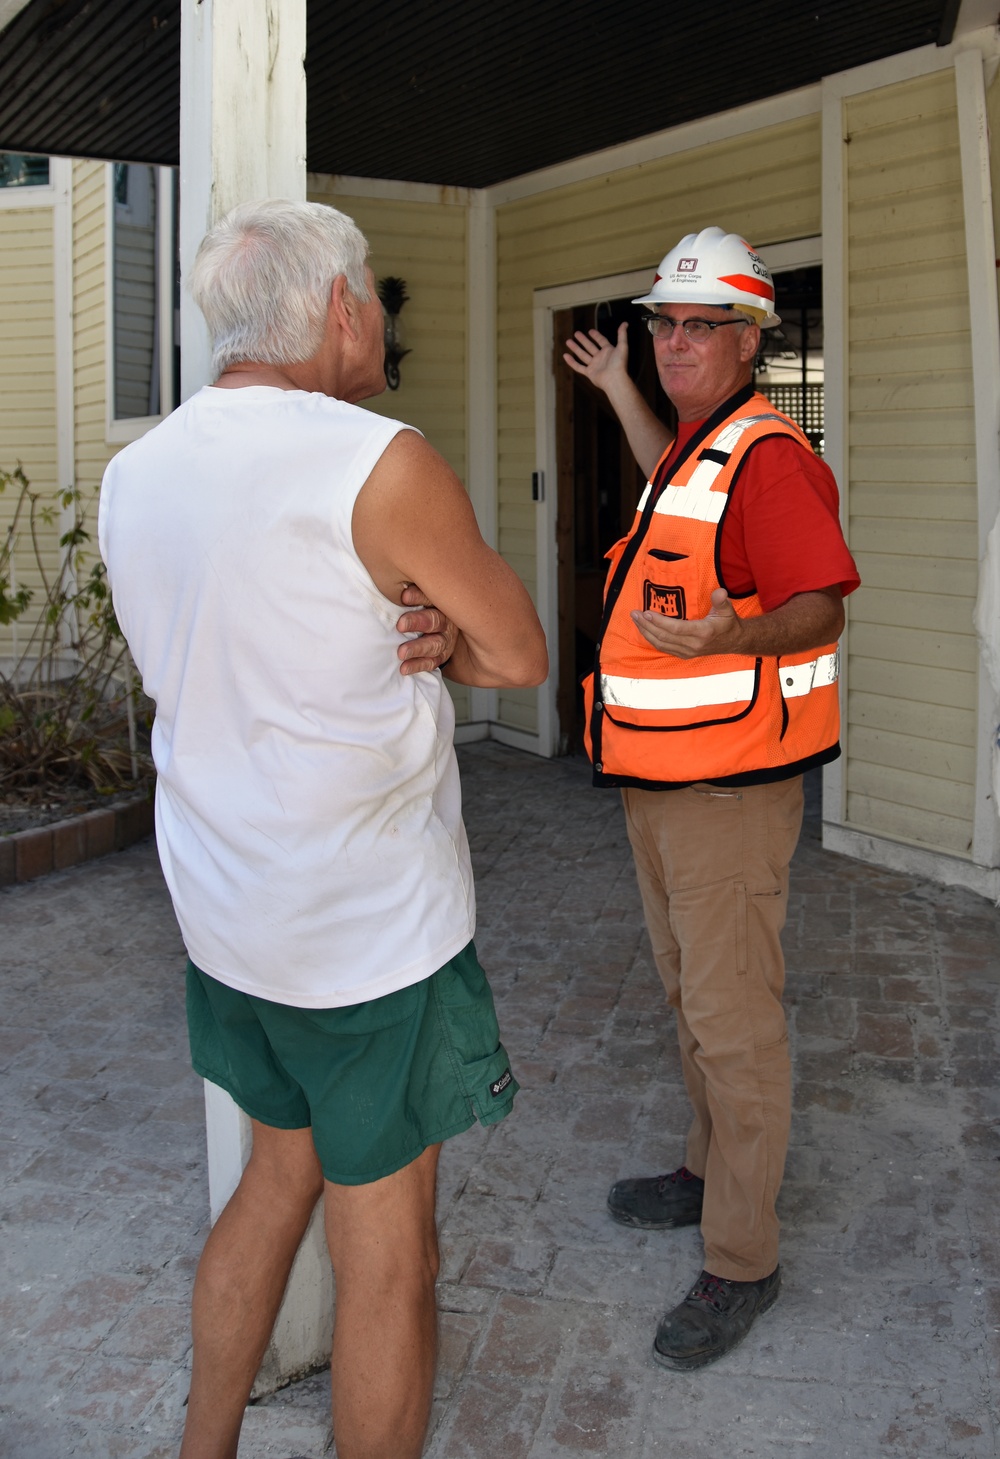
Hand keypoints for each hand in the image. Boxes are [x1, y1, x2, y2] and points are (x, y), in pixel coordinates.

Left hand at [396, 583, 458, 674]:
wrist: (434, 626)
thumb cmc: (420, 605)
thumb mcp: (419, 593)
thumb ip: (408, 588)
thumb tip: (388, 571)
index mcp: (440, 600)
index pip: (432, 596)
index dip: (419, 596)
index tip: (403, 597)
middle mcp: (446, 619)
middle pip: (435, 620)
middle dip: (418, 622)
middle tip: (401, 625)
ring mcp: (446, 639)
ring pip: (435, 644)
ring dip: (418, 648)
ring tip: (401, 652)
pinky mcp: (442, 654)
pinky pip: (432, 662)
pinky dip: (418, 665)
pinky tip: (404, 668)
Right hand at [563, 322, 628, 393]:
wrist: (615, 379)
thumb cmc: (619, 364)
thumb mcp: (622, 346)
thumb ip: (622, 334)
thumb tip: (625, 323)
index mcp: (608, 351)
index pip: (601, 341)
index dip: (596, 336)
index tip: (590, 331)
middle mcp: (601, 358)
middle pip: (590, 347)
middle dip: (583, 340)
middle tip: (576, 333)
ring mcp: (594, 365)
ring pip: (583, 355)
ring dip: (576, 348)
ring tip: (568, 341)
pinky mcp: (589, 373)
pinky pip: (579, 367)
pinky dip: (572, 362)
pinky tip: (566, 356)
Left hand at [631, 588, 745, 658]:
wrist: (734, 642)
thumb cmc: (728, 623)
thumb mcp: (727, 610)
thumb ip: (721, 601)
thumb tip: (719, 592)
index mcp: (702, 633)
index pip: (675, 628)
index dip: (659, 621)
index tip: (646, 612)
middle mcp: (693, 645)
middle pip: (663, 637)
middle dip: (646, 625)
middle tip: (634, 614)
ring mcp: (687, 652)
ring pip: (661, 644)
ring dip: (646, 632)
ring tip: (635, 620)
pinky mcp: (683, 654)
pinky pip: (663, 648)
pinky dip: (651, 639)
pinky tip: (644, 630)